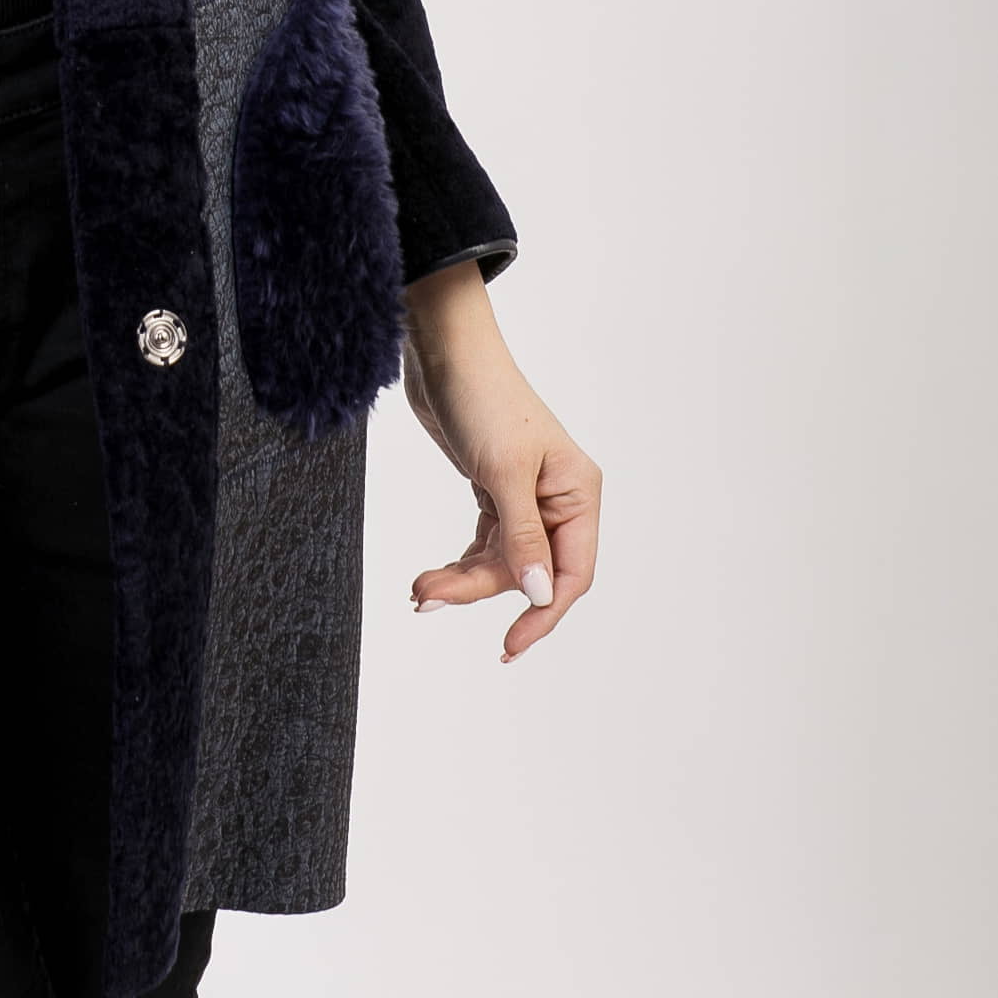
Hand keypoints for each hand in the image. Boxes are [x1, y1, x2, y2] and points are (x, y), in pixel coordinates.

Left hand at [398, 260, 600, 662]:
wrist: (442, 353)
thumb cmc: (482, 398)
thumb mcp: (503, 472)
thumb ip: (522, 536)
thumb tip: (540, 594)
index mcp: (578, 493)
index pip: (572, 572)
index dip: (545, 613)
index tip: (510, 644)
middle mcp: (558, 499)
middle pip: (528, 571)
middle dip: (479, 588)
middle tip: (427, 596)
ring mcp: (525, 497)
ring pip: (501, 562)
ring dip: (462, 578)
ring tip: (419, 588)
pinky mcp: (493, 491)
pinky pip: (485, 544)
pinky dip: (461, 562)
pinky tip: (435, 576)